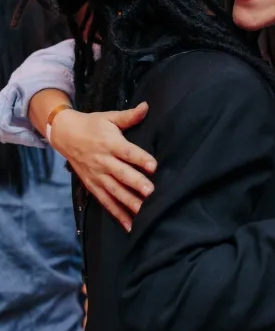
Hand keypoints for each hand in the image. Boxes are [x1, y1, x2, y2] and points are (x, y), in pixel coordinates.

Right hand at [51, 103, 156, 230]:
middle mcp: (103, 161)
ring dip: (129, 203)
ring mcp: (97, 175)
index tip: (154, 166)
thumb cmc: (92, 125)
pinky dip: (117, 214)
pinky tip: (130, 225)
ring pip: (115, 191)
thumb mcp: (110, 117)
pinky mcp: (92, 185)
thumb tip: (147, 106)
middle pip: (122, 174)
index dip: (141, 159)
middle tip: (151, 192)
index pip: (128, 152)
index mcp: (110, 143)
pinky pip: (106, 201)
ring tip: (144, 213)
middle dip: (136, 184)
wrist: (65, 135)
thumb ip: (129, 116)